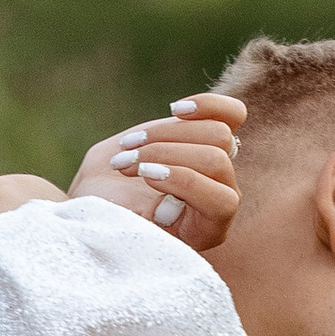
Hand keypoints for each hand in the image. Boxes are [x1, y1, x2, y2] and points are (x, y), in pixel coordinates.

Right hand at [67, 92, 245, 255]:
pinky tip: (175, 110)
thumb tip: (164, 210)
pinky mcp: (211, 137)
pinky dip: (206, 105)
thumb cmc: (106, 215)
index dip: (185, 182)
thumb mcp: (115, 225)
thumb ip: (138, 222)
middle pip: (217, 161)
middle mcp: (221, 197)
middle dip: (166, 155)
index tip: (144, 175)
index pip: (221, 202)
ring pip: (220, 134)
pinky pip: (233, 113)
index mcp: (206, 230)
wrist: (101, 192)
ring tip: (131, 144)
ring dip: (167, 133)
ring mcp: (220, 165)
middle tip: (124, 164)